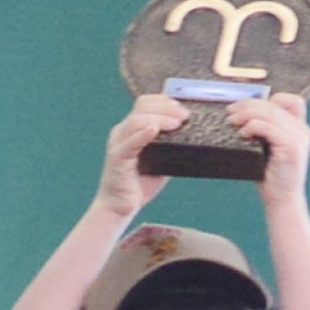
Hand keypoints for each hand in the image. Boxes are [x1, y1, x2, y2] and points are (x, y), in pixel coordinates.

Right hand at [97, 96, 181, 219]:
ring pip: (137, 120)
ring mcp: (118, 144)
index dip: (164, 101)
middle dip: (166, 107)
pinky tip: (154, 130)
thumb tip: (192, 136)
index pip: (145, 103)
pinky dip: (143, 134)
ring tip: (177, 124)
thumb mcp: (160, 160)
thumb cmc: (139, 185)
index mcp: (131, 130)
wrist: (119, 208)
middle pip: (142, 106)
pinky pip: (130, 142)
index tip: (182, 108)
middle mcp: (122, 132)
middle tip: (185, 116)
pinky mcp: (117, 158)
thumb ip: (170, 146)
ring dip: (159, 118)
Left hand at [237, 93, 309, 207]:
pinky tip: (242, 134)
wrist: (282, 200)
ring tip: (231, 122)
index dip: (268, 99)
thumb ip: (264, 129)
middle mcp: (302, 130)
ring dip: (246, 114)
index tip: (246, 107)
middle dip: (247, 104)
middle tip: (229, 112)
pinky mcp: (291, 147)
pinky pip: (267, 127)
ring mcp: (299, 138)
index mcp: (299, 128)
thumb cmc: (270, 176)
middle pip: (273, 104)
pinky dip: (251, 127)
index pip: (290, 100)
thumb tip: (241, 112)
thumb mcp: (268, 147)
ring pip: (269, 113)